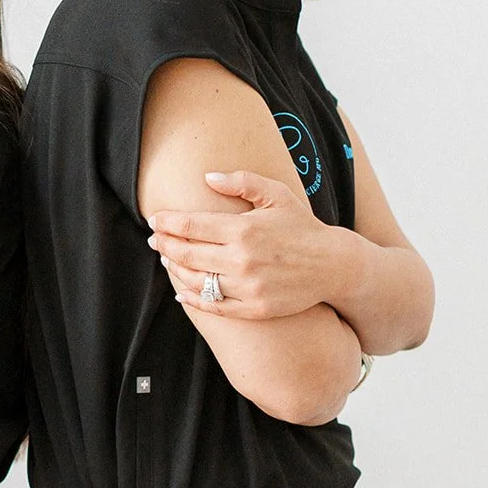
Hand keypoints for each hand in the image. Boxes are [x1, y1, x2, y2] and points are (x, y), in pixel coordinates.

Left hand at [147, 170, 336, 319]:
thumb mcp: (277, 195)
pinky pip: (213, 306)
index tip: (155, 219)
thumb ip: (242, 182)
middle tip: (155, 240)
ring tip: (169, 260)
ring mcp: (247, 287)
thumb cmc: (302, 226)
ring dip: (176, 269)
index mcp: (244, 229)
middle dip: (164, 245)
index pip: (190, 225)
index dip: (167, 222)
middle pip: (186, 253)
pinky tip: (182, 292)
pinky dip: (193, 300)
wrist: (333, 266)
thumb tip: (207, 178)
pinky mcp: (253, 309)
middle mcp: (242, 260)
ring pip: (195, 281)